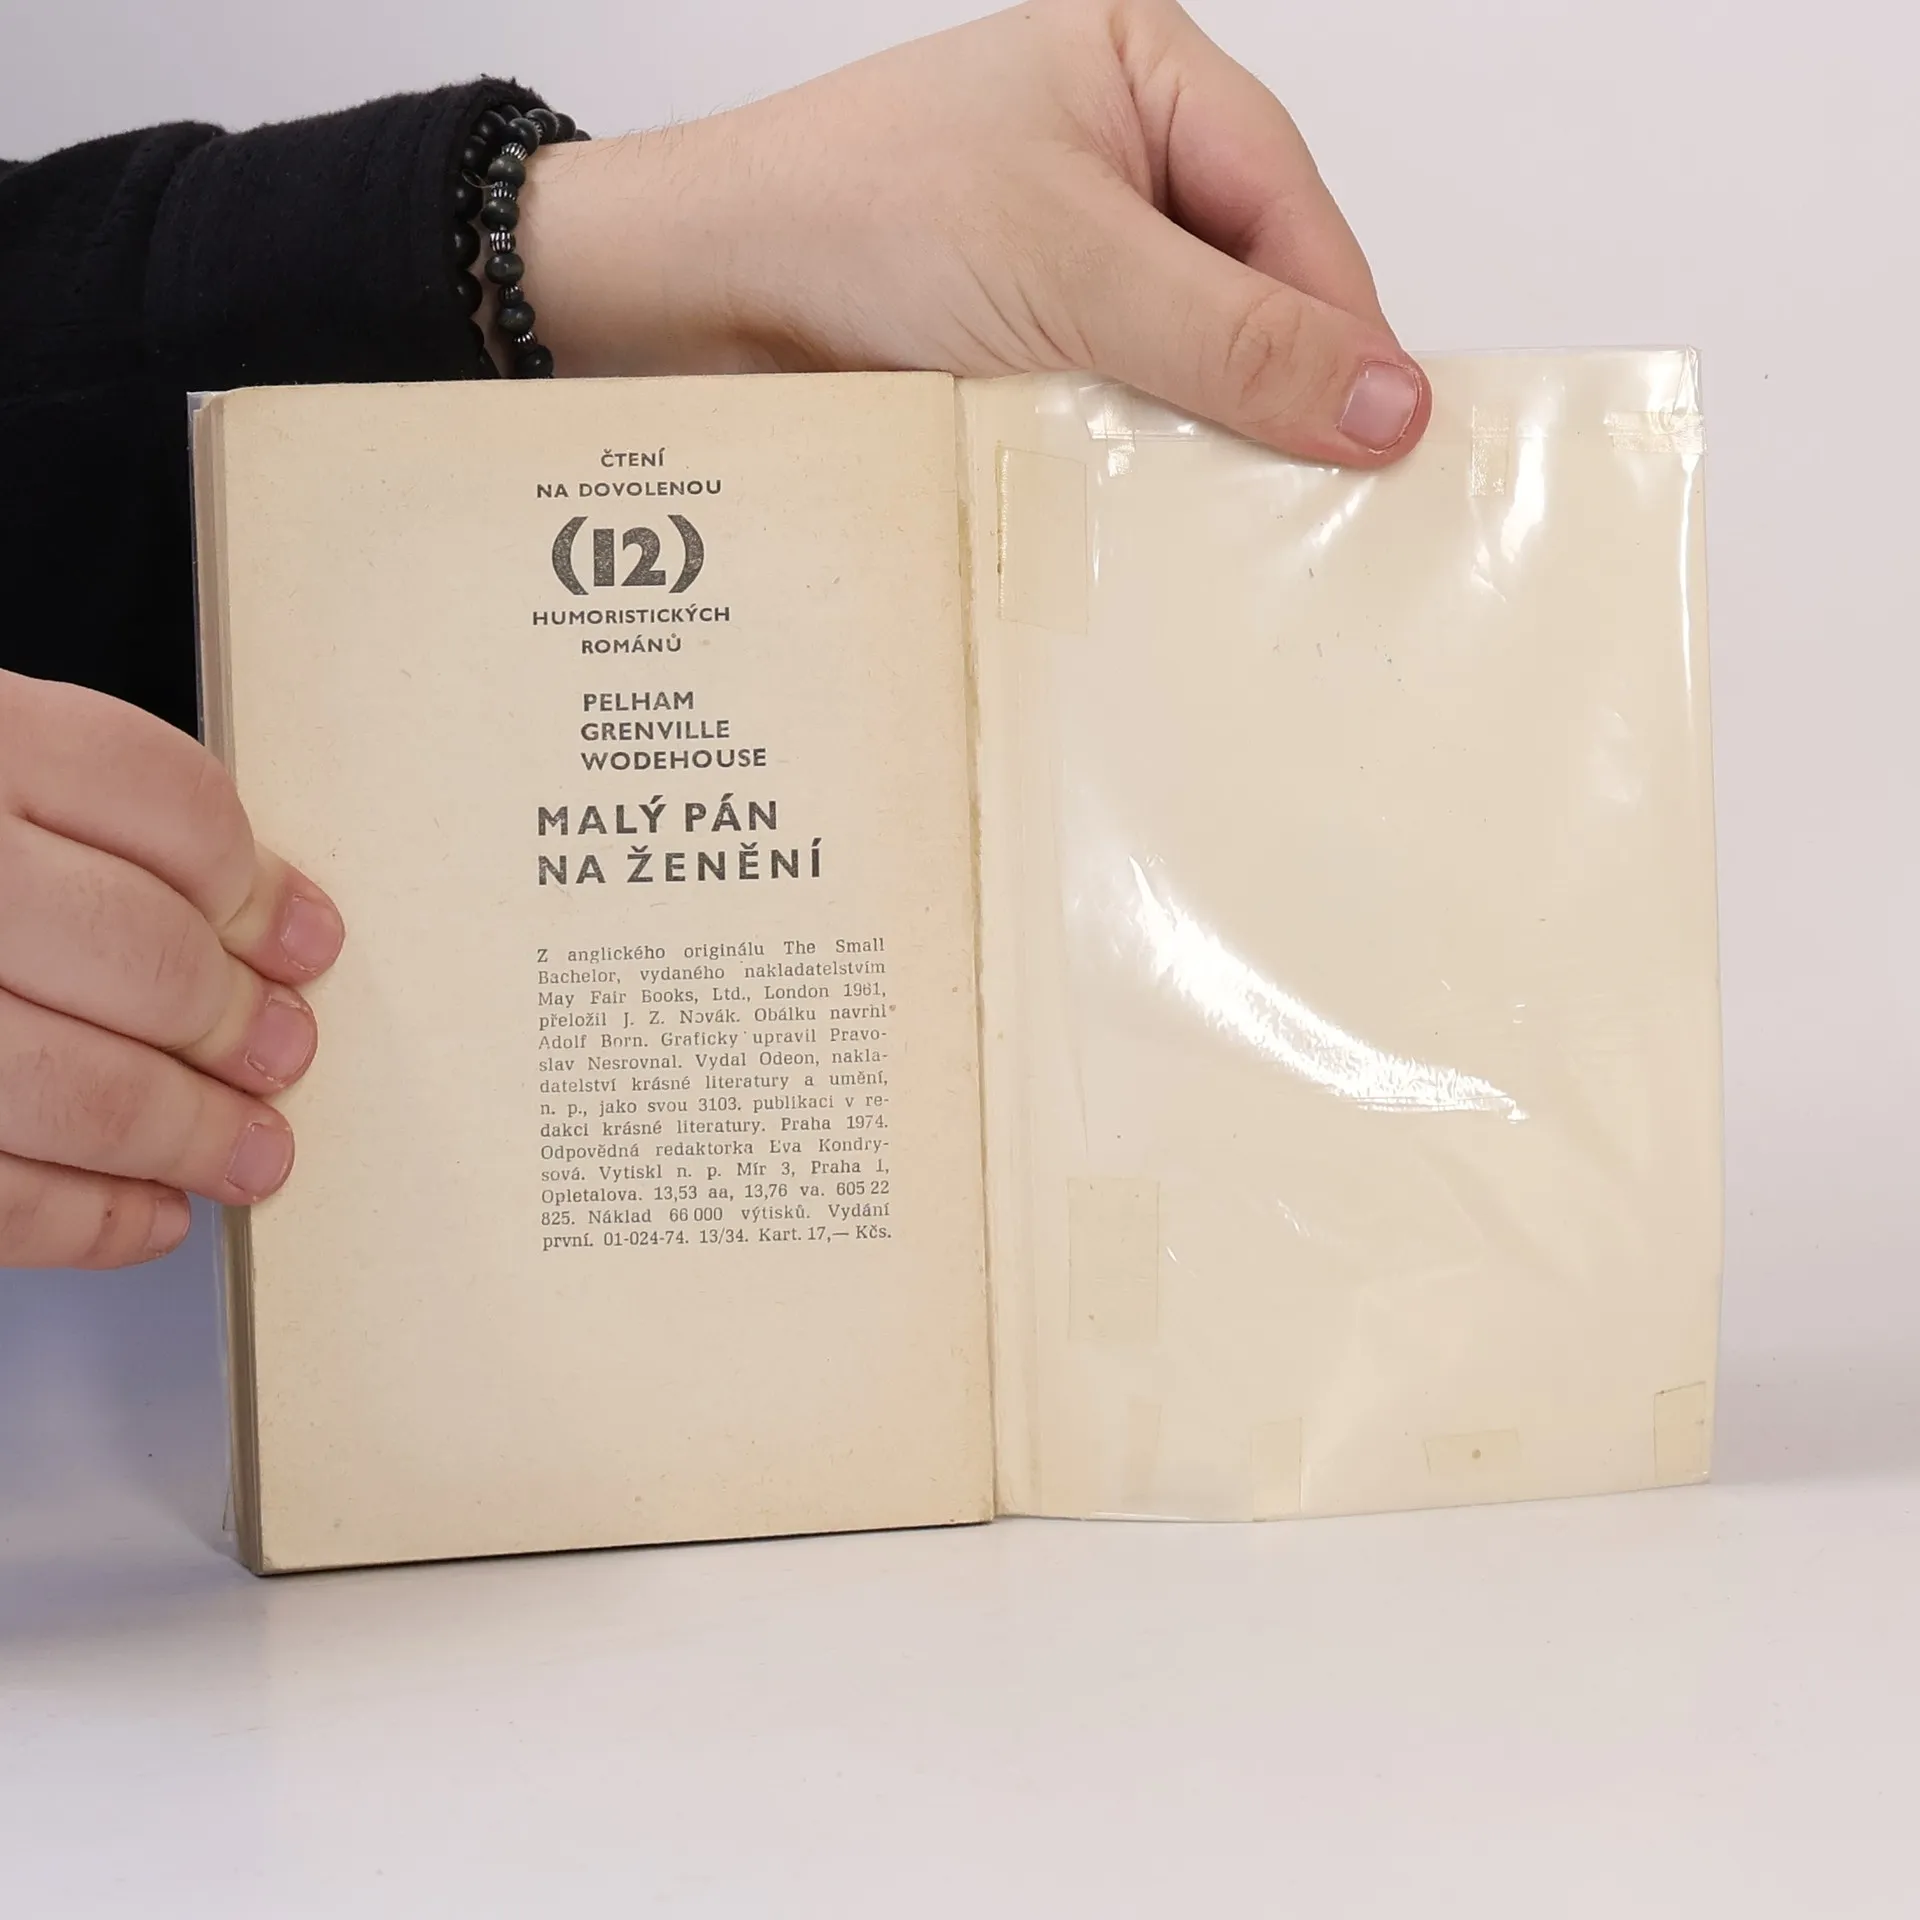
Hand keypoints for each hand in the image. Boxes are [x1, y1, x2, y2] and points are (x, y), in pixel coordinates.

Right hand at [0, 673, 343, 1268]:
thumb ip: (69, 815)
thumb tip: (256, 922)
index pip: (161, 803)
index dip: (255, 886)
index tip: (303, 939)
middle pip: (138, 952)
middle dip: (234, 1023)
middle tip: (282, 1052)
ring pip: (72, 1086)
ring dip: (185, 1135)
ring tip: (247, 1152)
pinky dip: (84, 1219)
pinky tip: (144, 1214)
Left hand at [526, 0, 1428, 464]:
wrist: (692, 302)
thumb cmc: (854, 221)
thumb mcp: (1073, 266)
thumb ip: (1233, 338)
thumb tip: (1390, 401)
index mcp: (1144, 80)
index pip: (1291, 210)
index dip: (1342, 328)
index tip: (1387, 439)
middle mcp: (1116, 168)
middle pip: (1251, 293)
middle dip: (1274, 395)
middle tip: (1318, 506)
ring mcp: (1067, 267)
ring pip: (1185, 368)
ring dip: (1197, 445)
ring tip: (1229, 528)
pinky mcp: (1024, 354)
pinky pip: (1117, 416)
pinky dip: (1131, 470)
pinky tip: (1142, 521)